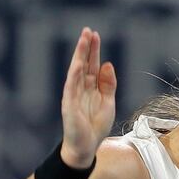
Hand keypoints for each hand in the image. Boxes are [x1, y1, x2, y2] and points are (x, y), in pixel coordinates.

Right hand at [60, 27, 116, 168]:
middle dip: (85, 47)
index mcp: (90, 88)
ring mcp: (73, 96)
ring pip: (76, 71)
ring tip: (83, 41)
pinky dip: (74, 75)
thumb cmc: (95, 126)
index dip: (93, 50)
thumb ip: (108, 84)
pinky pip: (71, 88)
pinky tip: (77, 64)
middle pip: (83, 64)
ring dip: (79, 56)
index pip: (92, 65)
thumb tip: (108, 64)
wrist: (86, 147)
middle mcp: (80, 89)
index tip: (95, 35)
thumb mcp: (108, 103)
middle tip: (88, 30)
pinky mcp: (69, 106)